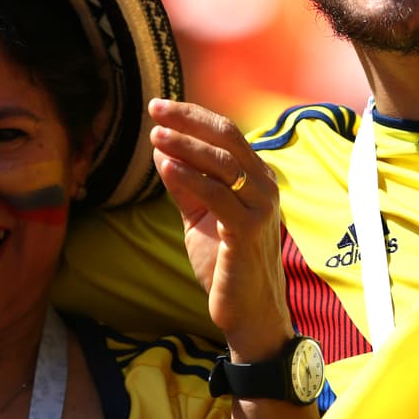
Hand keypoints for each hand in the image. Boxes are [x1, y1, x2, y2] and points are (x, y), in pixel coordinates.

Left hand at [148, 98, 294, 361]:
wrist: (248, 312)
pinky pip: (218, 195)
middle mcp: (264, 185)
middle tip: (154, 109)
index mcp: (256, 177)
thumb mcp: (199, 215)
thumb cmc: (225, 262)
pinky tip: (167, 167)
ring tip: (155, 135)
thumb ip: (185, 184)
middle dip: (188, 120)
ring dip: (185, 145)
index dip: (191, 116)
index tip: (159, 107)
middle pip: (226, 137)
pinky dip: (191, 178)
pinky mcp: (249, 230)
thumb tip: (162, 148)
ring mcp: (261, 206)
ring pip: (221, 162)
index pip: (225, 133)